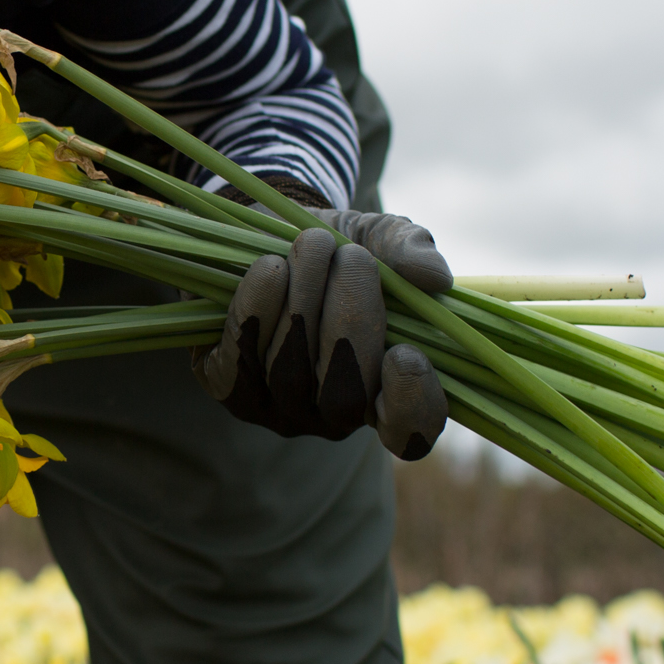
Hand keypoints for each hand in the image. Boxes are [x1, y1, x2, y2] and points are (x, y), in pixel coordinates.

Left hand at [192, 213, 452, 459]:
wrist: (266, 232)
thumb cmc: (338, 247)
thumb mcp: (379, 238)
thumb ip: (409, 250)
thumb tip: (434, 276)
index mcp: (386, 390)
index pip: (409, 432)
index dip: (412, 405)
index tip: (406, 352)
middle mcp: (332, 414)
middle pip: (345, 397)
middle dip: (351, 320)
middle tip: (353, 257)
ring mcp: (277, 406)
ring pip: (290, 373)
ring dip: (304, 300)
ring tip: (313, 243)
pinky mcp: (229, 385)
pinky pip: (239, 360)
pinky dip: (255, 310)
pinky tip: (269, 267)